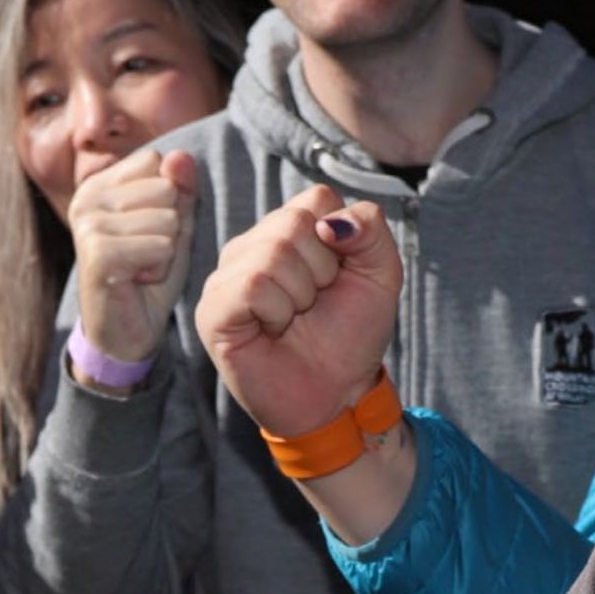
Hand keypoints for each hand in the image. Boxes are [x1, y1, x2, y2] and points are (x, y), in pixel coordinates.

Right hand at [70, 147, 198, 363]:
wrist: (126, 332)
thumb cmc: (149, 277)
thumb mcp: (174, 228)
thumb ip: (180, 191)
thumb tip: (181, 156)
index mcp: (101, 183)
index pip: (157, 160)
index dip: (170, 199)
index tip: (151, 231)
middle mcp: (87, 197)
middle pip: (164, 187)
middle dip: (170, 228)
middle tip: (147, 255)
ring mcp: (88, 223)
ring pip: (166, 218)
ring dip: (166, 252)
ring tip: (142, 267)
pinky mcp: (97, 251)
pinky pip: (159, 245)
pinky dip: (160, 268)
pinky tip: (137, 279)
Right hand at [195, 184, 400, 439]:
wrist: (336, 394)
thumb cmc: (352, 335)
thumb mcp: (381, 276)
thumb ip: (370, 230)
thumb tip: (331, 220)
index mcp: (291, 230)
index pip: (317, 199)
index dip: (342, 241)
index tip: (338, 278)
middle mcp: (254, 245)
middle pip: (294, 222)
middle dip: (323, 272)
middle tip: (315, 305)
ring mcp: (228, 274)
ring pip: (273, 252)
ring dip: (301, 295)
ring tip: (294, 320)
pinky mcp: (213, 308)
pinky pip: (252, 285)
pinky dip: (277, 312)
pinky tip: (273, 330)